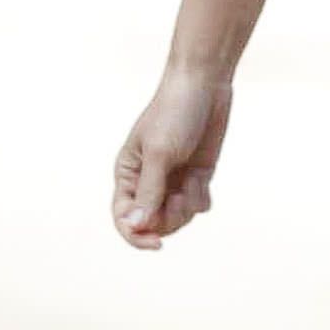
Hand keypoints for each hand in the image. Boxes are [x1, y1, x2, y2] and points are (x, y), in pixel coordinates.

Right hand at [112, 68, 232, 248]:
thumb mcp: (160, 153)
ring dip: (187, 207)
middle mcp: (148, 181)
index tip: (156, 244)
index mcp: (127, 174)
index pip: (124, 218)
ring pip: (178, 217)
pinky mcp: (196, 176)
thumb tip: (135, 225)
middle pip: (154, 223)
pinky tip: (202, 176)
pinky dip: (201, 197)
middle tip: (180, 199)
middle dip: (169, 219)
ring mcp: (173, 180)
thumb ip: (149, 191)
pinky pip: (197, 205)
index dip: (136, 236)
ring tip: (193, 183)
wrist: (204, 85)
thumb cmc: (174, 113)